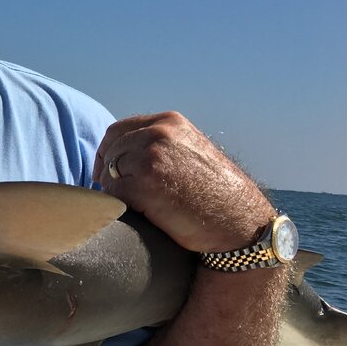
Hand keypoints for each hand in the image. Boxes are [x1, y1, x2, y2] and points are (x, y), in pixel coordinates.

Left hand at [93, 112, 272, 253]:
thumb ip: (162, 144)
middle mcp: (159, 134)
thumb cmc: (217, 194)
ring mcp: (150, 158)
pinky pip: (112, 194)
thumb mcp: (191, 151)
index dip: (108, 152)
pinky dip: (118, 205)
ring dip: (114, 189)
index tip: (106, 171)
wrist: (239, 222)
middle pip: (111, 149)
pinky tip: (137, 213)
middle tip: (111, 192)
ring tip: (132, 203)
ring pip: (109, 172)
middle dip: (106, 171)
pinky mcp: (144, 185)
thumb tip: (123, 153)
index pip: (119, 130)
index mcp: (170, 123)